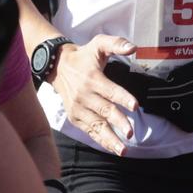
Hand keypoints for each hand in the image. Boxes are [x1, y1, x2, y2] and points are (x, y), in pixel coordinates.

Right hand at [49, 35, 139, 153]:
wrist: (56, 66)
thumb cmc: (83, 56)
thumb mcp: (99, 44)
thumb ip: (116, 44)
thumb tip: (133, 47)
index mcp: (93, 78)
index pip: (110, 90)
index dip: (123, 98)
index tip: (135, 106)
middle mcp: (84, 95)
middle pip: (104, 110)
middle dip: (118, 122)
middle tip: (130, 133)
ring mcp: (78, 108)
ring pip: (96, 125)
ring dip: (110, 138)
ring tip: (123, 149)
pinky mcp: (74, 117)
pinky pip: (89, 130)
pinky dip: (100, 140)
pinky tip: (112, 148)